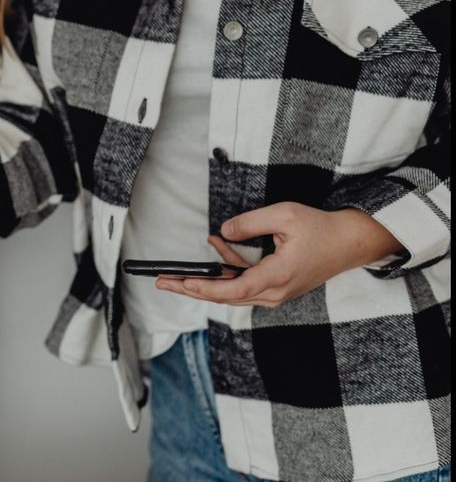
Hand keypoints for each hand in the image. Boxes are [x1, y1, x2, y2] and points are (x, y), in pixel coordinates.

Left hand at [155, 203, 403, 306]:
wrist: (349, 242)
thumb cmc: (321, 229)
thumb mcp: (284, 215)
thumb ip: (250, 223)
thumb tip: (223, 232)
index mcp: (278, 276)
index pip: (234, 289)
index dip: (206, 287)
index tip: (183, 282)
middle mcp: (275, 291)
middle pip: (226, 295)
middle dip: (191, 289)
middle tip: (162, 283)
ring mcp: (276, 291)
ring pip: (233, 291)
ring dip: (206, 280)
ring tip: (177, 272)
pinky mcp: (276, 286)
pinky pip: (245, 282)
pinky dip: (228, 268)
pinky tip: (217, 246)